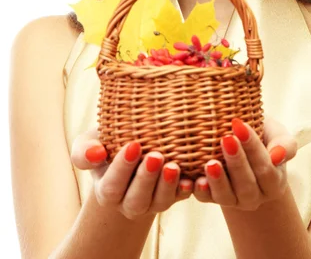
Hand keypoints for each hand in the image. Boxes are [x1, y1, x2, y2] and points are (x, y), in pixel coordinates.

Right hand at [71, 127, 193, 218]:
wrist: (130, 149)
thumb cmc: (107, 144)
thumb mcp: (89, 144)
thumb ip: (84, 151)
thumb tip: (96, 153)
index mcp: (107, 190)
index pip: (112, 186)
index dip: (122, 168)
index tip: (133, 145)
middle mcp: (129, 202)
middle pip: (137, 200)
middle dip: (146, 179)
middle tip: (155, 156)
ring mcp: (152, 201)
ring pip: (159, 202)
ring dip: (168, 186)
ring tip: (174, 165)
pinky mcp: (173, 196)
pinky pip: (180, 198)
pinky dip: (185, 190)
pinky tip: (191, 179)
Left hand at [192, 116, 296, 210]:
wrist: (240, 140)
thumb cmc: (262, 134)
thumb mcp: (277, 134)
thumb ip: (285, 144)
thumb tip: (278, 155)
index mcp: (274, 183)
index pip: (266, 169)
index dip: (253, 148)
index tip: (240, 125)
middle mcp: (255, 197)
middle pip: (247, 185)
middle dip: (236, 162)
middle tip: (226, 139)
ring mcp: (233, 200)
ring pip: (226, 197)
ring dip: (218, 181)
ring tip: (210, 163)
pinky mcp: (212, 198)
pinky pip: (206, 199)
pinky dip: (200, 191)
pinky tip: (195, 180)